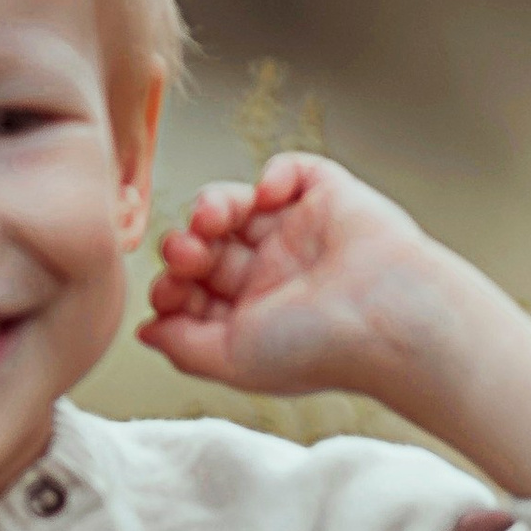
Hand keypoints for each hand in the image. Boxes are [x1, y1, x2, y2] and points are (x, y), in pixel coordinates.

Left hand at [138, 154, 453, 409]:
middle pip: (207, 245)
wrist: (385, 318)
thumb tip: (144, 331)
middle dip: (185, 246)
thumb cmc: (319, 348)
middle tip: (187, 254)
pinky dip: (271, 174)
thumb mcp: (231, 359)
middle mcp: (274, 275)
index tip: (169, 292)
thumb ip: (182, 345)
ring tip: (213, 221)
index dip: (172, 286)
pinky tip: (269, 197)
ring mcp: (300, 233)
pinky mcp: (328, 197)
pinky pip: (287, 170)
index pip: (194, 291)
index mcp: (253, 316)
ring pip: (235, 204)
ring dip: (212, 205)